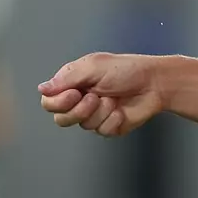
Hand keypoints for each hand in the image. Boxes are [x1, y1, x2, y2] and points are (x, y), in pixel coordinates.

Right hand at [38, 53, 164, 137]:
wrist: (155, 83)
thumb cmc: (127, 70)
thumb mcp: (94, 66)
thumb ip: (67, 77)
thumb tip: (42, 88)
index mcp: (74, 84)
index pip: (49, 101)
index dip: (57, 102)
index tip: (74, 93)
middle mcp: (81, 101)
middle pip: (61, 119)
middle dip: (78, 110)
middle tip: (95, 98)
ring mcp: (95, 115)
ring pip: (83, 125)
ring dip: (100, 112)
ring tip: (113, 99)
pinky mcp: (109, 127)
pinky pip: (102, 131)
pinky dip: (112, 120)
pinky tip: (121, 110)